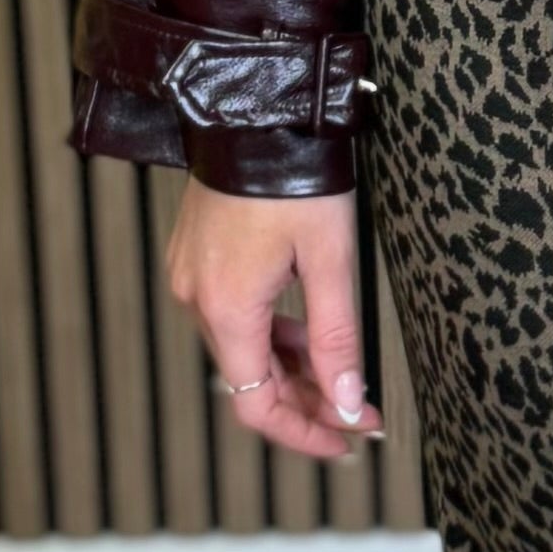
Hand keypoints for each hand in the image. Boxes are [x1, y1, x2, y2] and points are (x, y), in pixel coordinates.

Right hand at [165, 179, 383, 463]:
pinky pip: (233, 316)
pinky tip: (307, 334)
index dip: (303, 434)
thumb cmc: (295, 175)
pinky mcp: (196, 258)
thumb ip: (337, 338)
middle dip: (308, 401)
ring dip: (291, 369)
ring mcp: (191, 277)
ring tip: (343, 375)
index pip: (256, 405)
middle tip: (361, 410)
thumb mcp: (331, 261)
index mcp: (227, 307)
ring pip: (243, 349)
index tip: (346, 441)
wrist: (255, 110)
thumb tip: (346, 402)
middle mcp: (196, 298)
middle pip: (250, 380)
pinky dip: (270, 334)